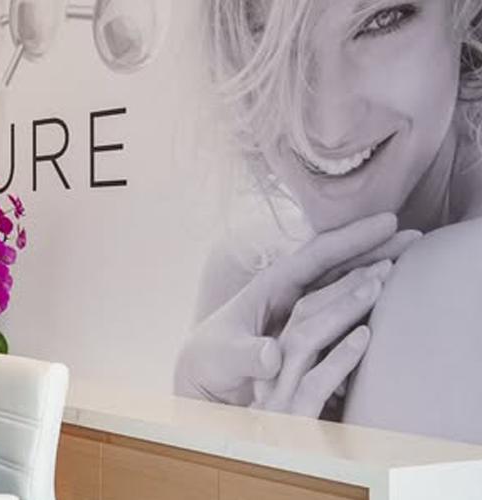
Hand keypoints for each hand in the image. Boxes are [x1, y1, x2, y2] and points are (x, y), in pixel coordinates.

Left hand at [175, 213, 414, 412]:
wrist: (207, 372)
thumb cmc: (211, 361)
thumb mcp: (224, 357)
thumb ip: (246, 355)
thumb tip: (271, 355)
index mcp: (269, 287)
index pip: (315, 255)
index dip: (351, 238)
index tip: (387, 223)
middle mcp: (288, 290)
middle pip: (338, 261)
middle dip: (375, 246)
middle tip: (415, 236)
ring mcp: (300, 305)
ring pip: (344, 278)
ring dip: (376, 264)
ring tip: (412, 252)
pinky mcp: (308, 323)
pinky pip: (342, 302)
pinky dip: (367, 292)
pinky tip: (393, 287)